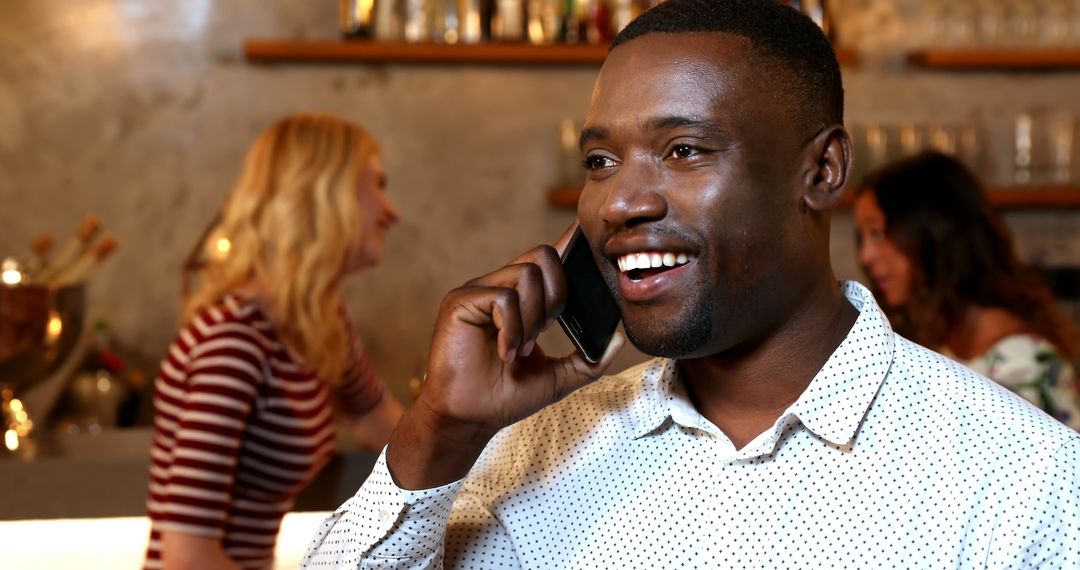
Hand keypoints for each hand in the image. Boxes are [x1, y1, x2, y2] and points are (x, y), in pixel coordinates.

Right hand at [387, 223, 624, 488]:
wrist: (469, 420)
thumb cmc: (505, 397)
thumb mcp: (558, 377)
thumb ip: (589, 358)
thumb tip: (620, 338)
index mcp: (522, 298)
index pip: (549, 257)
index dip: (570, 242)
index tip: (588, 236)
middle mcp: (500, 286)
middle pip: (543, 254)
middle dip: (557, 293)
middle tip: (546, 331)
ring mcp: (478, 291)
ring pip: (526, 274)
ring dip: (534, 317)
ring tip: (521, 348)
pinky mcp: (460, 302)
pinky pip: (503, 298)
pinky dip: (512, 329)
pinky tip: (505, 353)